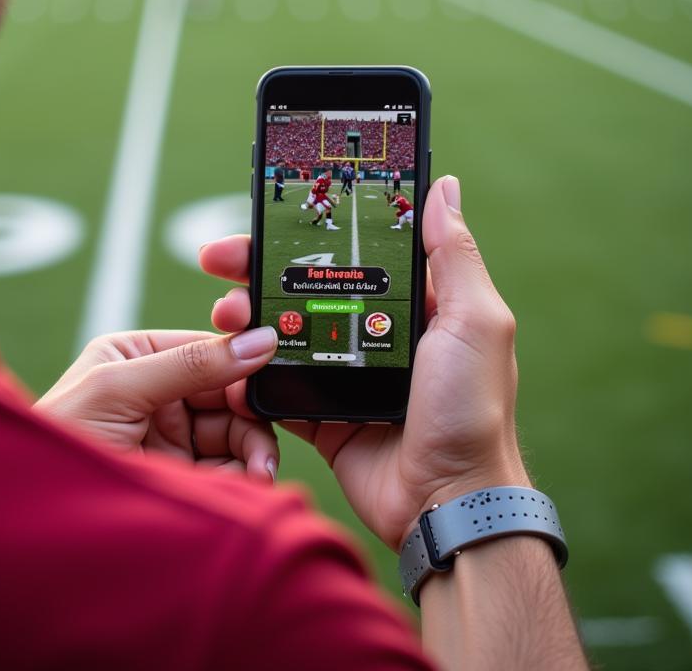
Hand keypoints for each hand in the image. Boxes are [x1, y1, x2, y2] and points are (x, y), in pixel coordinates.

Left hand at [34, 328, 280, 483]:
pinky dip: (242, 477)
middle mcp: (155, 391)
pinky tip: (246, 487)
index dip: (241, 363)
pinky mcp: (177, 476)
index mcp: (135, 355)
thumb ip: (190, 363)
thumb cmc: (58, 441)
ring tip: (257, 474)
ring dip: (252, 451)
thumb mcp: (120, 389)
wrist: (29, 519)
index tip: (272, 381)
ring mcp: (167, 435)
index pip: (206, 348)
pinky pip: (226, 469)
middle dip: (250, 417)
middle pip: (226, 392)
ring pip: (233, 433)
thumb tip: (256, 339)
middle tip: (263, 445)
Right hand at [201, 176, 527, 550]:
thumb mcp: (473, 322)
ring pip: (282, 331)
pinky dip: (249, 371)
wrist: (446, 504)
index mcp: (412, 304)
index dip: (308, 230)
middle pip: (304, 285)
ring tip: (223, 312)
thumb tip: (442, 187)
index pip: (351, 251)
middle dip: (257, 268)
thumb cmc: (471, 411)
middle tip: (218, 257)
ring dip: (245, 316)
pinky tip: (228, 359)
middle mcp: (375, 332)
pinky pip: (276, 384)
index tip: (268, 214)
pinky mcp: (322, 412)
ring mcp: (345, 371)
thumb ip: (454, 257)